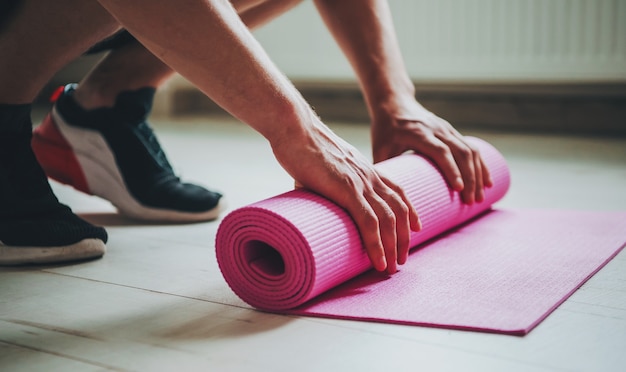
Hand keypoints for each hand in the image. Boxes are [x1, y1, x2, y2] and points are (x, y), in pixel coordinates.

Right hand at [273, 119, 420, 273]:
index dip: (409, 212)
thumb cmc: (303, 147)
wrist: (295, 129)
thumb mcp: (323, 168)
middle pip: (399, 210)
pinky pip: (369, 221)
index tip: (413, 231)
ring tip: (392, 267)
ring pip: (389, 219)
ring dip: (393, 247)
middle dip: (404, 239)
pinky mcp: (346, 189)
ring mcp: (360, 183)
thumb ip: (324, 184)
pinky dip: (377, 244)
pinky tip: (379, 260)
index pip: (399, 192)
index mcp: (367, 170)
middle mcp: (370, 177)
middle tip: (401, 260)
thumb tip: (310, 198)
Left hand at [371, 101, 492, 203]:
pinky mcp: (452, 132)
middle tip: (471, 202)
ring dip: (478, 175)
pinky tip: (486, 182)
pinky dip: (481, 165)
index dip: (451, 169)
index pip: (441, 150)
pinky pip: (472, 148)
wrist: (394, 103)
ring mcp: (447, 129)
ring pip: (470, 151)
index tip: (459, 188)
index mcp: (419, 133)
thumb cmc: (385, 128)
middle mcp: (437, 129)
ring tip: (480, 198)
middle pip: (460, 152)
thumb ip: (385, 170)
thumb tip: (386, 197)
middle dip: (469, 178)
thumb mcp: (380, 147)